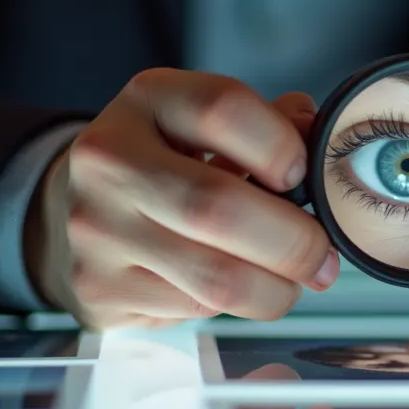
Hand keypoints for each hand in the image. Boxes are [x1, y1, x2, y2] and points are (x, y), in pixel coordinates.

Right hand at [24, 68, 339, 329]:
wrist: (85, 208)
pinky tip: (242, 289)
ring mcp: (96, 227)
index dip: (282, 146)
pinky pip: (195, 309)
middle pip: (217, 206)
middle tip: (323, 258)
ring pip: (214, 276)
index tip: (303, 176)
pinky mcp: (99, 286)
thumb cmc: (173, 163)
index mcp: (148, 99)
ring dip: (276, 288)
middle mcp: (109, 158)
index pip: (223, 109)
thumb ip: (273, 125)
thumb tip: (322, 141)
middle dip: (294, 242)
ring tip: (295, 281)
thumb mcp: (214, 128)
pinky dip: (237, 306)